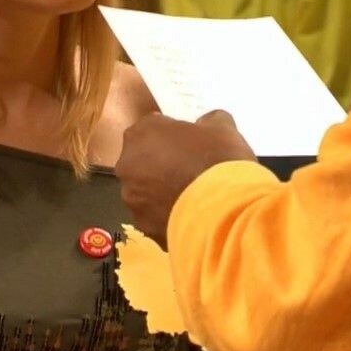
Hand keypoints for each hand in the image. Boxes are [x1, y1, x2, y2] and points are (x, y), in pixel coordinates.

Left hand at [115, 110, 255, 249]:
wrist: (223, 212)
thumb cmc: (218, 160)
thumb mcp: (222, 127)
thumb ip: (208, 121)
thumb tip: (205, 126)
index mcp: (141, 134)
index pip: (153, 127)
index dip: (174, 135)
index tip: (192, 143)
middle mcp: (128, 165)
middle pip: (144, 160)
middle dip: (163, 164)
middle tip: (192, 169)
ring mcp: (133, 200)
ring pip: (147, 192)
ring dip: (163, 192)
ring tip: (194, 197)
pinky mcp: (144, 228)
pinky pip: (157, 217)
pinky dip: (170, 216)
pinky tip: (194, 215)